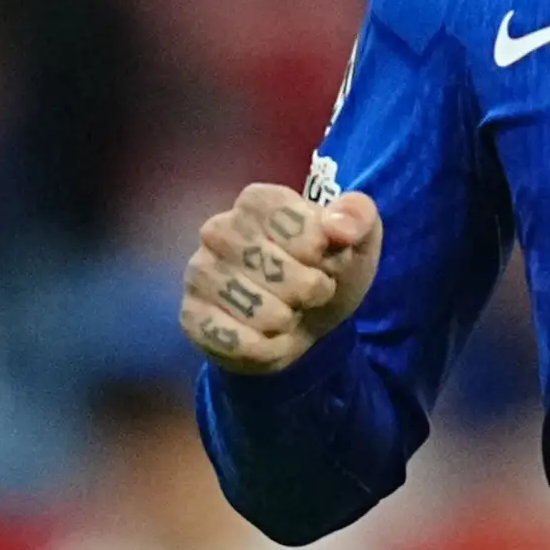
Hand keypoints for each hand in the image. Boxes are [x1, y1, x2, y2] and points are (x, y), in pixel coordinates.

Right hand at [184, 183, 383, 374]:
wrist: (303, 320)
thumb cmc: (327, 269)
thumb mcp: (358, 239)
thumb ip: (358, 217)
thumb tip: (339, 228)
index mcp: (258, 201)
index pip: (299, 229)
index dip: (320, 253)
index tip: (320, 256)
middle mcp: (218, 230)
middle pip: (280, 272)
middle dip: (309, 290)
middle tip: (307, 290)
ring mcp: (200, 273)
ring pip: (262, 311)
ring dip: (289, 320)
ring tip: (287, 310)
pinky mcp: (191, 316)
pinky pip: (240, 343)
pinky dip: (268, 349)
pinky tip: (268, 336)